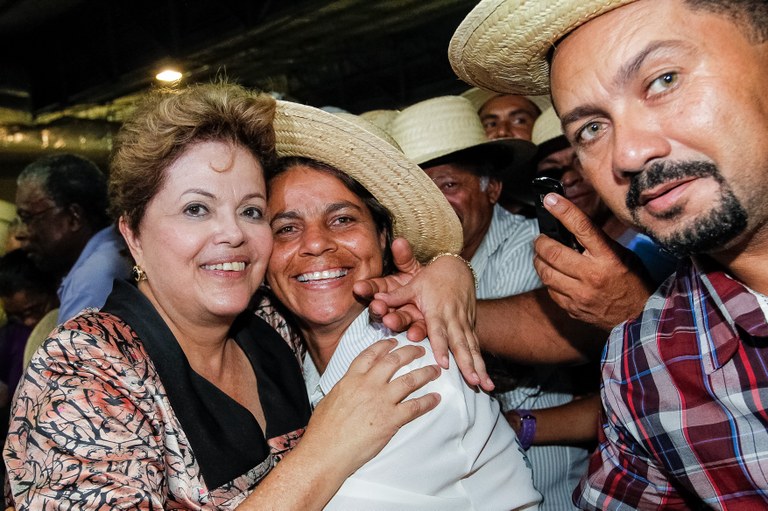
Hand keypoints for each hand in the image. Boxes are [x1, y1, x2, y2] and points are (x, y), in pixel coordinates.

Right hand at [304, 339, 440, 477]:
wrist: (325, 451)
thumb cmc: (323, 430)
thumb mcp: (330, 399)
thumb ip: (345, 388)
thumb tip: (349, 386)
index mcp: (351, 379)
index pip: (371, 354)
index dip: (385, 345)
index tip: (394, 341)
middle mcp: (368, 385)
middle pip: (394, 360)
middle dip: (411, 352)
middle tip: (421, 350)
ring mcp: (381, 401)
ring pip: (410, 380)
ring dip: (426, 373)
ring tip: (435, 370)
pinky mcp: (391, 420)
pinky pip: (415, 407)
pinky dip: (428, 401)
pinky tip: (436, 399)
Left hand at [354, 238, 491, 390]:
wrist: (457, 268)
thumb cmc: (433, 277)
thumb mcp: (414, 284)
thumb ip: (397, 295)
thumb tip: (377, 299)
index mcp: (438, 310)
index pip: (439, 331)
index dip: (442, 347)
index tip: (445, 364)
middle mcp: (453, 318)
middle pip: (461, 343)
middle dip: (468, 363)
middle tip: (473, 381)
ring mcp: (464, 322)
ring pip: (472, 346)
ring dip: (479, 366)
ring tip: (485, 384)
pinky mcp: (471, 324)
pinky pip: (477, 344)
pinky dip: (481, 361)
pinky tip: (485, 378)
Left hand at [533, 193, 654, 329]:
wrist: (638, 316)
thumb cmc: (631, 281)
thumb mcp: (622, 255)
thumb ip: (597, 242)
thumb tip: (571, 224)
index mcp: (608, 257)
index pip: (581, 227)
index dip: (563, 210)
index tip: (550, 200)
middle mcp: (592, 275)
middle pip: (553, 251)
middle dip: (541, 241)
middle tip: (541, 238)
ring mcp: (580, 294)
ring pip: (545, 272)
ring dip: (539, 260)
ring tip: (542, 255)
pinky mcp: (572, 308)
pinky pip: (550, 290)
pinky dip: (548, 279)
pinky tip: (554, 275)